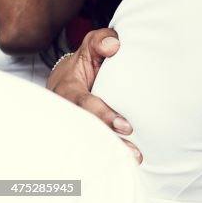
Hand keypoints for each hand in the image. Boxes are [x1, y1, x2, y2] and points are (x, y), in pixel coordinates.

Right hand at [47, 28, 141, 162]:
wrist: (65, 76)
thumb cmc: (85, 60)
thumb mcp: (91, 45)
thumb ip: (101, 41)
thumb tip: (114, 46)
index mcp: (68, 90)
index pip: (84, 104)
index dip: (104, 116)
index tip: (126, 126)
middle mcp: (67, 110)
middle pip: (86, 131)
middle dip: (110, 144)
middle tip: (134, 153)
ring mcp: (71, 123)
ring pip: (87, 142)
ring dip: (111, 153)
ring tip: (136, 159)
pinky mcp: (78, 131)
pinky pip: (89, 145)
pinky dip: (105, 154)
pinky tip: (126, 161)